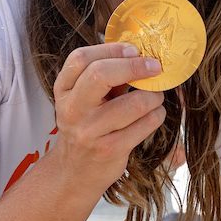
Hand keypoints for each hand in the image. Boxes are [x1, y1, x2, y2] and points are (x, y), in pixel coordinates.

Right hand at [47, 44, 167, 193]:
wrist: (76, 171)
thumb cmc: (88, 124)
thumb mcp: (85, 98)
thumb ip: (106, 75)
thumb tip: (141, 53)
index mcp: (64, 90)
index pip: (81, 59)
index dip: (111, 49)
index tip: (134, 50)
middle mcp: (72, 110)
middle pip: (100, 75)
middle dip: (135, 66)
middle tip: (155, 66)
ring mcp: (90, 131)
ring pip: (134, 103)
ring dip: (154, 95)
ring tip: (155, 96)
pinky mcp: (110, 150)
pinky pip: (145, 124)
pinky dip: (157, 114)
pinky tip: (153, 114)